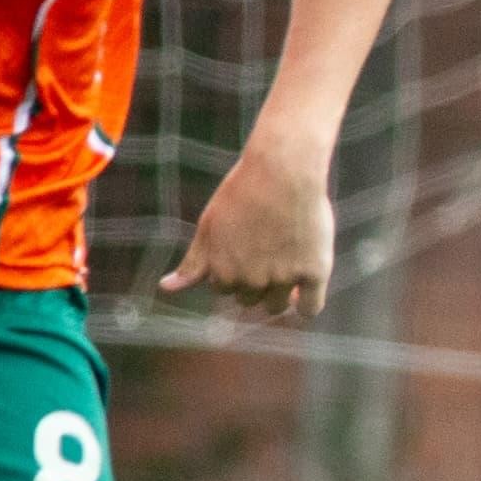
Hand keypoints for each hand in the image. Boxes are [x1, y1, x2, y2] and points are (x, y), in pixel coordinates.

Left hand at [163, 134, 337, 316]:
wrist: (284, 171)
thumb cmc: (243, 194)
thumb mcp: (209, 228)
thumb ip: (192, 263)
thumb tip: (165, 288)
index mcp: (223, 273)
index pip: (224, 290)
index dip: (233, 271)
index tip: (244, 247)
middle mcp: (252, 281)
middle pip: (249, 300)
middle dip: (253, 283)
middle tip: (265, 252)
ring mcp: (284, 278)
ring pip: (277, 307)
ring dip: (277, 296)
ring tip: (284, 268)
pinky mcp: (315, 272)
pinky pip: (311, 308)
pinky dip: (305, 307)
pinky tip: (302, 292)